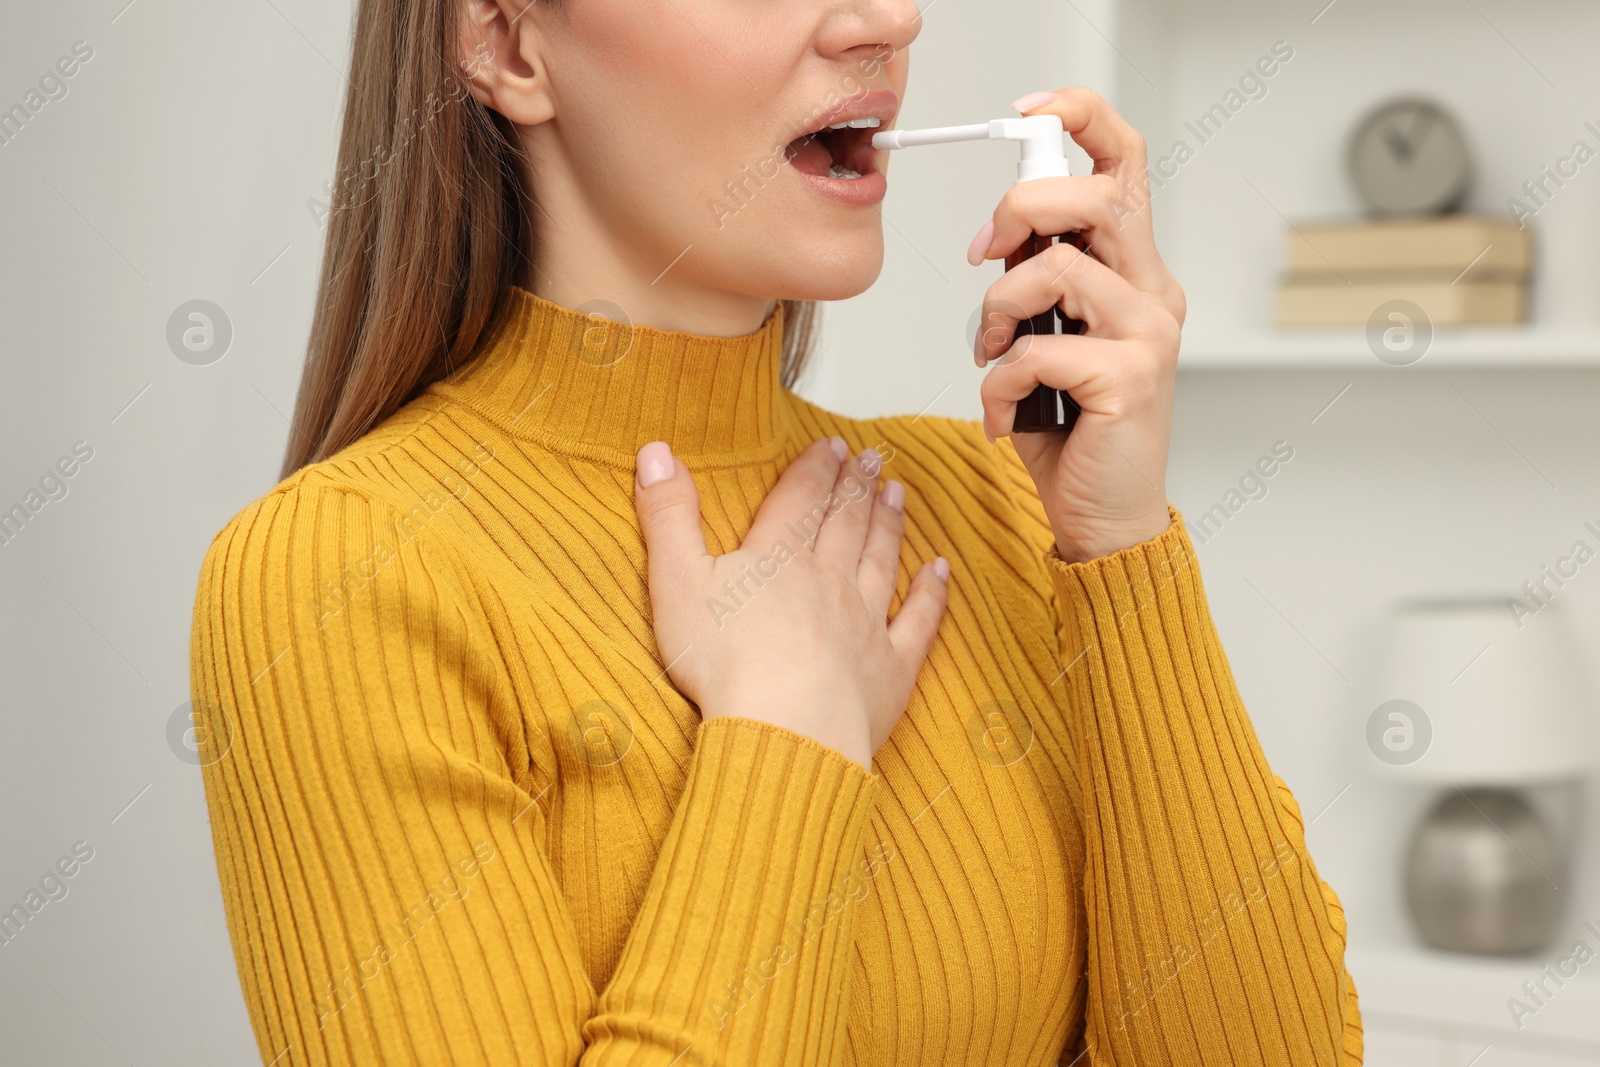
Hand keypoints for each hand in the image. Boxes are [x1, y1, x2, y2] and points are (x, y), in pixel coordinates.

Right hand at [633, 437, 949, 770]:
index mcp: (777, 558)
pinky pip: (918, 621)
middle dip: (855, 486)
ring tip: (896, 494)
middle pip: (845, 523)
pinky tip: (939, 571)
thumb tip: (655, 451)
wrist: (784, 733)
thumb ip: (668, 515)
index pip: (801, 499)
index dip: (815, 468)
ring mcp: (865, 623)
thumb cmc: (725, 664)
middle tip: (869, 458)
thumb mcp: (676, 582)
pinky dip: (930, 593)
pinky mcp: (889, 669)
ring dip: (889, 524)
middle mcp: (829, 580)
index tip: (831, 445)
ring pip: (880, 560)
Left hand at [969, 88, 1186, 563]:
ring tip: (991, 354)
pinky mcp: (1128, 381)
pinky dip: (997, 386)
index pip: (1125, 165)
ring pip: (1056, 270)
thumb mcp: (1050, 339)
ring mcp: (1147, 336)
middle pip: (1094, 196)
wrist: (1104, 516)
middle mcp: (1152, 294)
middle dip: (1019, 210)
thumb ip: (1038, 285)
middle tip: (984, 256)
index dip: (1081, 117)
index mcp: (1135, 273)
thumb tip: (998, 238)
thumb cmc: (1073, 431)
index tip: (1029, 113)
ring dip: (997, 310)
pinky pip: (1035, 352)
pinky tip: (1004, 415)